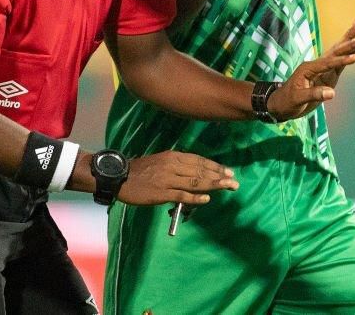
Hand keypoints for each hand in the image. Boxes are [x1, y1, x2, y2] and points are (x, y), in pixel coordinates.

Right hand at [117, 151, 238, 205]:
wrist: (120, 177)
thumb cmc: (141, 170)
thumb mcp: (160, 161)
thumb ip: (177, 165)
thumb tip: (194, 172)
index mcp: (173, 156)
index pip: (199, 160)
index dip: (215, 166)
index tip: (228, 171)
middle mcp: (173, 166)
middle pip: (201, 171)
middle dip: (219, 176)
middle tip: (234, 181)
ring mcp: (168, 179)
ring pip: (195, 182)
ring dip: (214, 185)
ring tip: (227, 187)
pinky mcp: (161, 193)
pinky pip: (182, 195)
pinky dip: (195, 197)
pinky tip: (206, 199)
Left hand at [267, 20, 354, 120]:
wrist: (280, 104)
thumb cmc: (287, 101)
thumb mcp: (298, 99)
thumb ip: (314, 94)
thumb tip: (332, 93)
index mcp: (308, 68)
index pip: (328, 63)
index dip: (341, 61)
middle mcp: (316, 66)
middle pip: (334, 51)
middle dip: (348, 42)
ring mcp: (321, 70)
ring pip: (337, 54)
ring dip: (349, 44)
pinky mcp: (325, 76)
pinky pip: (338, 64)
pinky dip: (347, 57)